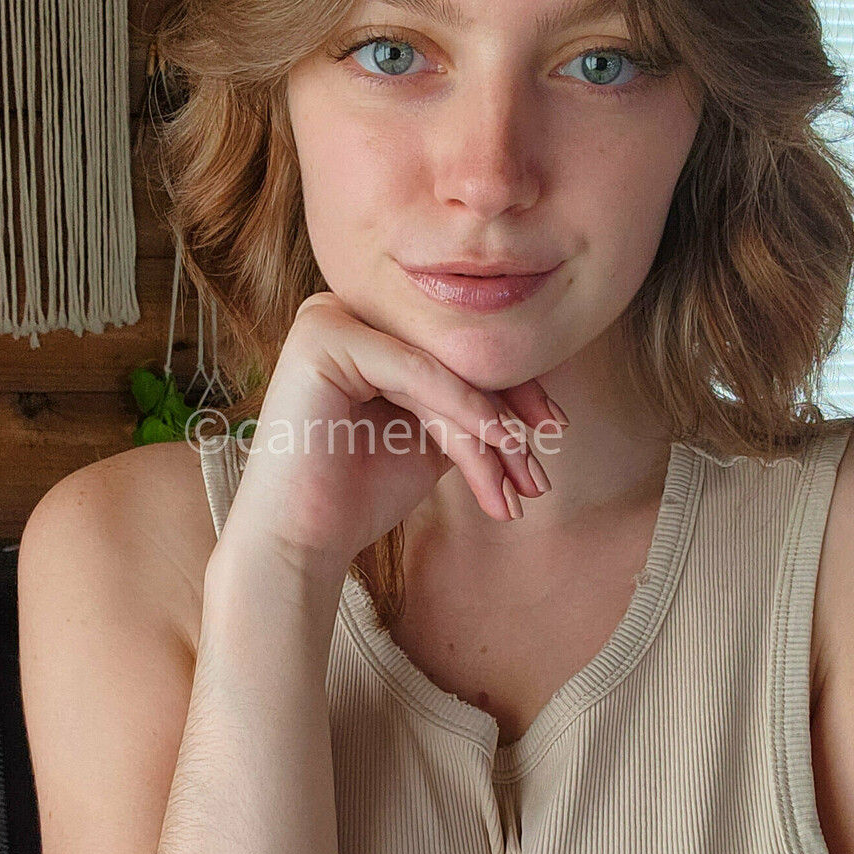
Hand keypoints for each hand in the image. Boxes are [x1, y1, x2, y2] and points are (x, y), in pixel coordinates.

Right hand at [218, 289, 563, 575]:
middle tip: (541, 468)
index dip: (509, 389)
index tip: (553, 432)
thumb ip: (470, 401)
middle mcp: (341, 310)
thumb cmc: (359, 496)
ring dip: (491, 426)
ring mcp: (328, 316)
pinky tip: (499, 444)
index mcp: (362, 328)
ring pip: (438, 367)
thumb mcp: (430, 437)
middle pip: (448, 355)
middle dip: (507, 411)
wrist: (299, 542)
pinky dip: (463, 409)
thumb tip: (537, 386)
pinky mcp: (321, 336)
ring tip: (524, 478)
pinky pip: (416, 371)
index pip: (450, 350)